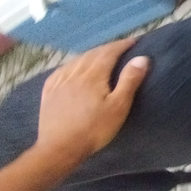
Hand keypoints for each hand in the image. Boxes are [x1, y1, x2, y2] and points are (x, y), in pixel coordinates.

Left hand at [35, 38, 148, 163]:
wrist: (60, 148)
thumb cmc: (94, 129)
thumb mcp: (118, 107)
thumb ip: (129, 81)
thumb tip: (141, 58)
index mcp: (93, 75)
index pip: (109, 52)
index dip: (122, 45)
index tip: (134, 41)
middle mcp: (75, 73)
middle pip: (92, 54)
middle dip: (108, 48)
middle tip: (120, 47)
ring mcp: (59, 82)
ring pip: (76, 61)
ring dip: (90, 54)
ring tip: (100, 55)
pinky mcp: (49, 93)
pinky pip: (61, 71)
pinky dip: (72, 65)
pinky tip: (72, 68)